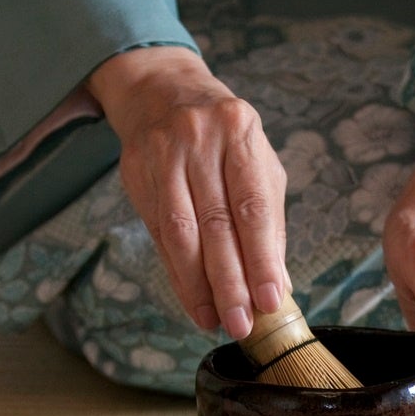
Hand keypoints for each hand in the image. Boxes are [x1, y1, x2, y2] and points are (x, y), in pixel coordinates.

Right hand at [88, 45, 288, 340]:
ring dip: (198, 285)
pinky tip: (192, 300)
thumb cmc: (224, 136)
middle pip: (216, 224)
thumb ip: (269, 220)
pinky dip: (177, 273)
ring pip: (181, 233)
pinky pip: (159, 234)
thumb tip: (278, 282)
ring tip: (215, 320)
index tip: (270, 299)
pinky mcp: (137, 174)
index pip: (253, 205)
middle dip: (230, 282)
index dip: (261, 257)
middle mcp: (199, 141)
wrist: (162, 91)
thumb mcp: (257, 161)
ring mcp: (163, 156)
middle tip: (242, 324)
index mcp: (239, 133)